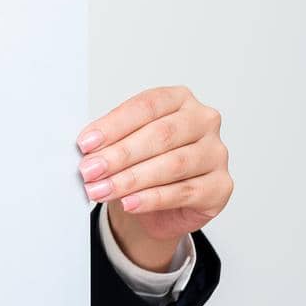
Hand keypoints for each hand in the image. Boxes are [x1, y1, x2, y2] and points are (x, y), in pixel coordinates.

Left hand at [77, 86, 231, 271]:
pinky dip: (151, 199)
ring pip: (172, 164)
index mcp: (179, 100)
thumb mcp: (124, 145)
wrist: (161, 205)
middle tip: (89, 170)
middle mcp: (203, 121)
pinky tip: (129, 203)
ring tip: (101, 190)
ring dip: (130, 179)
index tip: (85, 143)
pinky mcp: (220, 186)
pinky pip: (183, 192)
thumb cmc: (143, 164)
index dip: (114, 125)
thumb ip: (110, 141)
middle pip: (161, 135)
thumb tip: (86, 149)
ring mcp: (216, 153)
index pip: (147, 106)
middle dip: (119, 154)